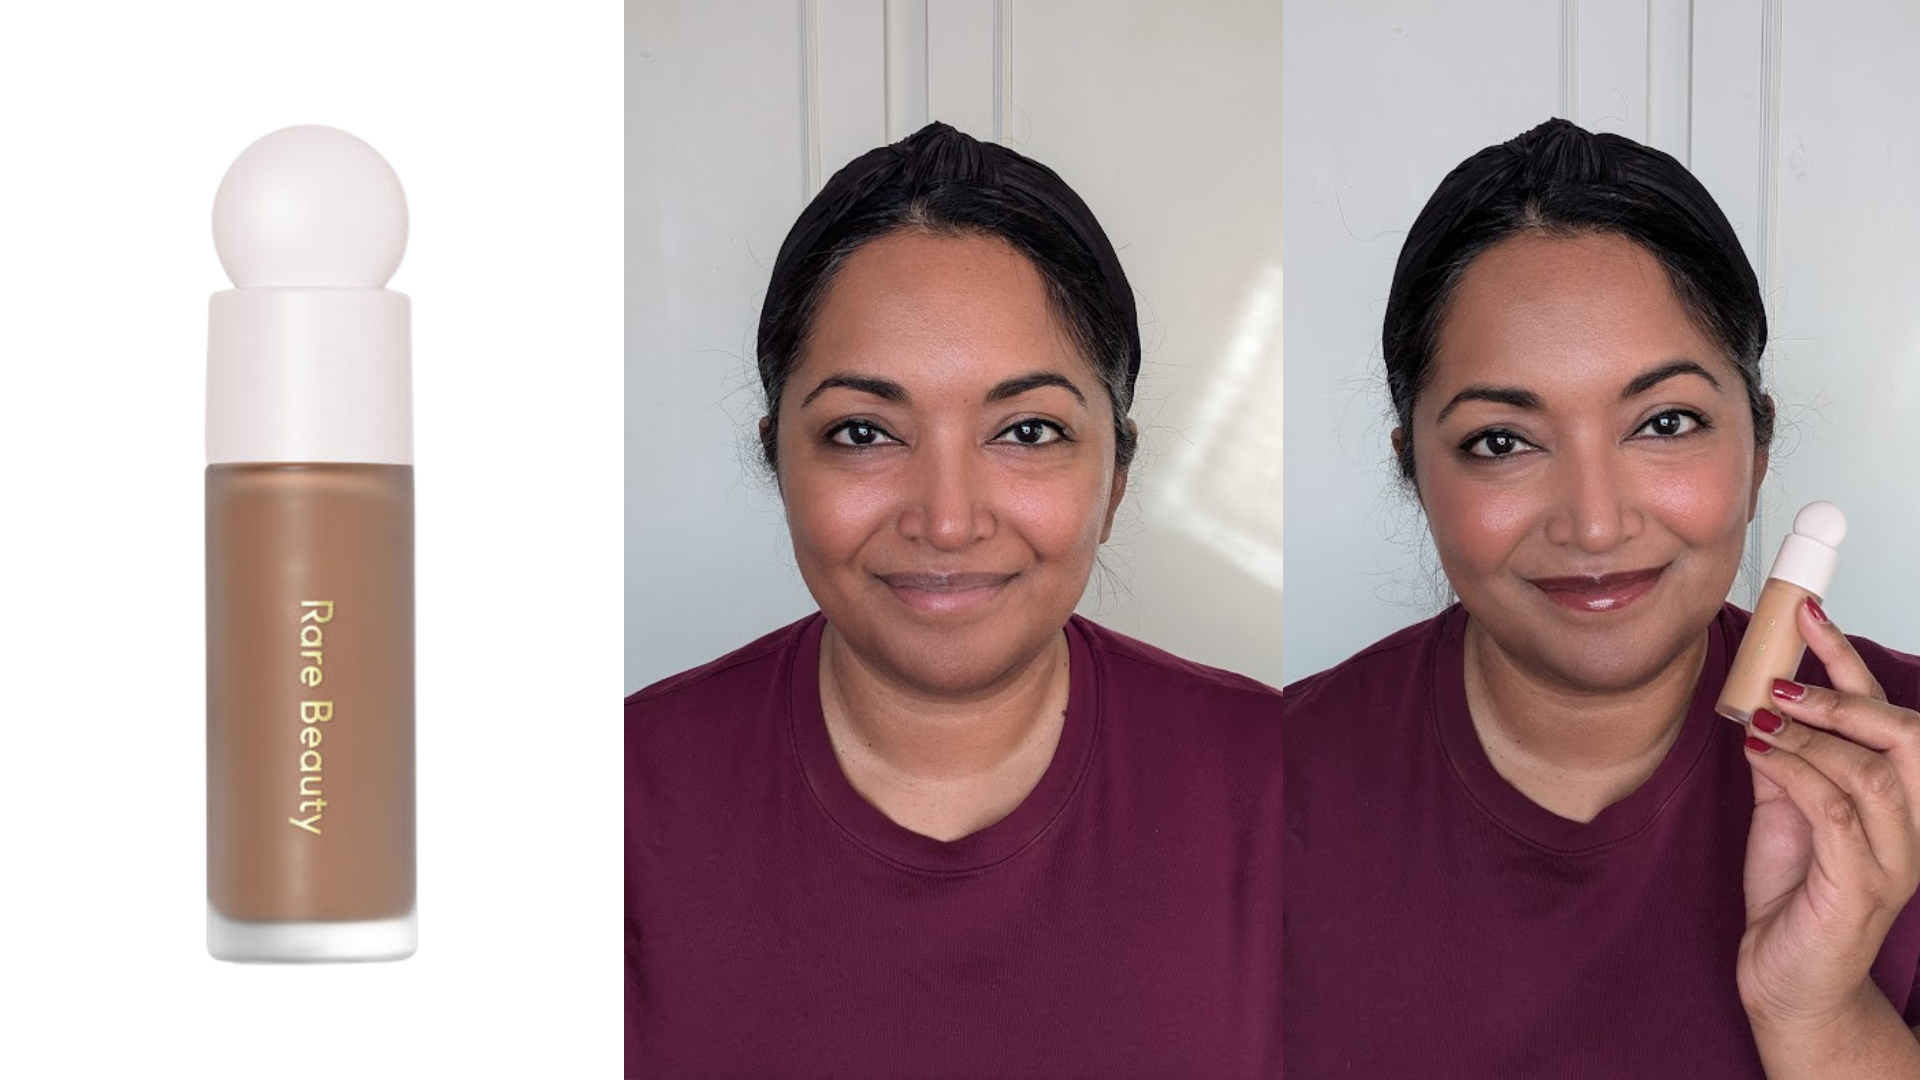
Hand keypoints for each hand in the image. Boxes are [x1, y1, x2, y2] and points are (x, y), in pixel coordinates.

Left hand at [1737, 597, 1919, 1033]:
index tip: (1809, 613)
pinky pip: (1835, 812)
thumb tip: (1760, 701)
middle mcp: (1910, 828)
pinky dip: (1796, 773)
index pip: (1891, 719)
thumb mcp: (1782, 811)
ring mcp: (1892, 860)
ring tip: (1761, 718)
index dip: (1850, 662)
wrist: (1788, 982)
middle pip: (1907, 737)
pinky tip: (1760, 754)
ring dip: (1810, 735)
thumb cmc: (1792, 898)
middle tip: (1780, 678)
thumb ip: (1782, 759)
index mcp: (1898, 803)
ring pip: (1871, 771)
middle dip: (1843, 695)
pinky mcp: (1858, 888)